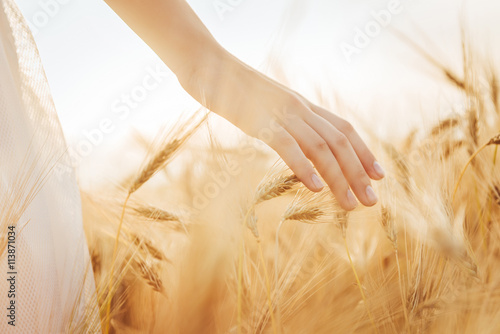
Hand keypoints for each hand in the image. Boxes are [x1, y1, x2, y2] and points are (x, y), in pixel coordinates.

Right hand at [180, 52, 384, 210]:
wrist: (209, 66)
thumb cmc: (235, 89)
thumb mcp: (269, 105)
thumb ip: (286, 121)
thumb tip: (298, 142)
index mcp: (303, 105)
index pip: (343, 129)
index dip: (364, 152)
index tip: (378, 175)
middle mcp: (299, 108)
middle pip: (338, 142)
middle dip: (358, 172)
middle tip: (371, 201)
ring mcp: (281, 114)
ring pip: (320, 147)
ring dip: (338, 177)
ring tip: (350, 204)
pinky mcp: (260, 122)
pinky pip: (287, 146)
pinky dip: (304, 167)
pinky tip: (315, 187)